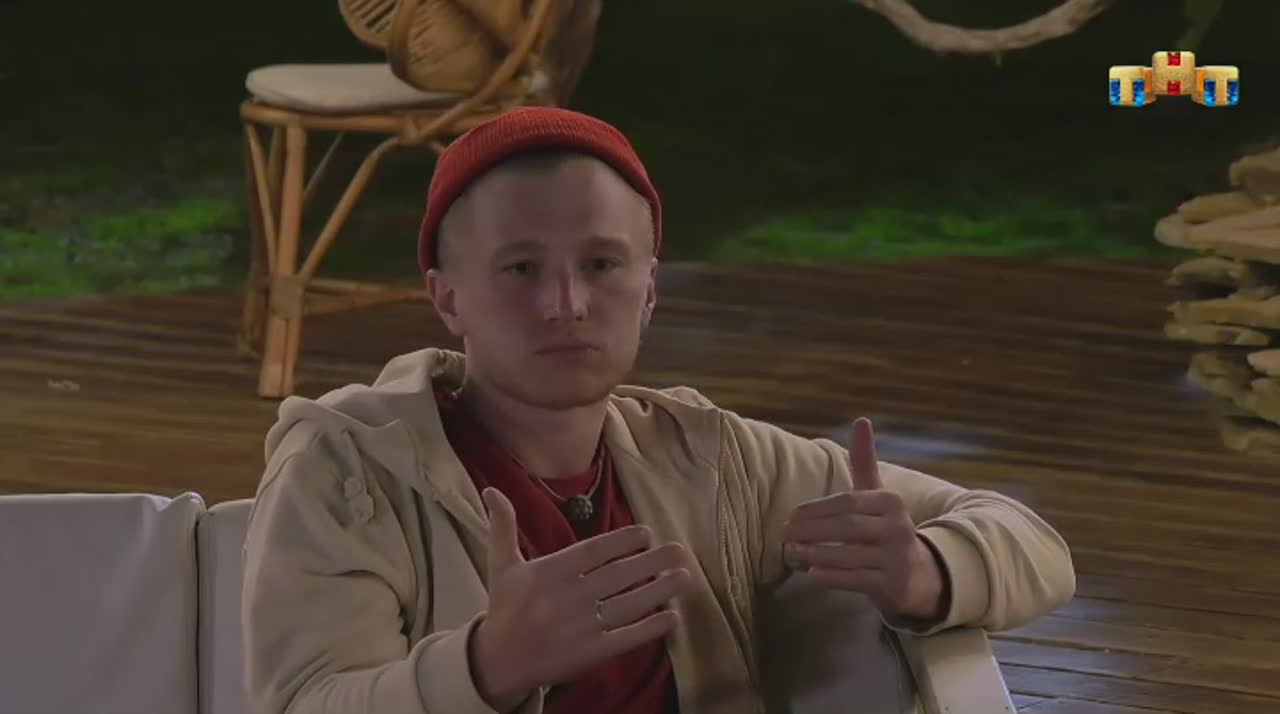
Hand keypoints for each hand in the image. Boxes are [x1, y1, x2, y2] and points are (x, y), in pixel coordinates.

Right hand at [469, 488, 694, 711]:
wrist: (498, 662)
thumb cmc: (504, 609)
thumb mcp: (502, 566)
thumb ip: (503, 527)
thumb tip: (491, 489)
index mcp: (551, 572)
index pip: (596, 550)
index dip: (624, 540)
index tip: (647, 534)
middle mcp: (570, 597)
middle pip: (620, 574)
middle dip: (653, 561)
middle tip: (681, 550)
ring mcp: (582, 626)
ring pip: (630, 604)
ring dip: (661, 590)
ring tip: (686, 577)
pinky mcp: (590, 653)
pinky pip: (627, 637)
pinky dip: (651, 628)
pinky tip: (673, 617)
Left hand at [782, 417, 946, 621]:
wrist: (921, 575)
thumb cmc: (886, 529)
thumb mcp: (877, 495)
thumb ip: (865, 461)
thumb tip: (861, 419)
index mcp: (890, 502)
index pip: (847, 502)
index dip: (815, 509)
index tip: (790, 517)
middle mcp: (898, 528)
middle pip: (847, 527)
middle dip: (811, 530)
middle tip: (783, 535)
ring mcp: (898, 558)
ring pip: (850, 555)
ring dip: (816, 553)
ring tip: (791, 553)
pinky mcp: (894, 585)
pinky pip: (858, 580)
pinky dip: (833, 576)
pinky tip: (812, 573)